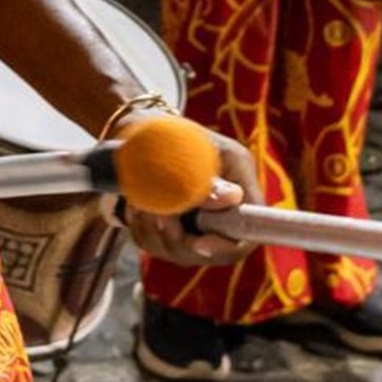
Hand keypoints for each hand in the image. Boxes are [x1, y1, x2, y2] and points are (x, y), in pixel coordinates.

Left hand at [121, 129, 260, 265]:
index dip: (225, 245)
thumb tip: (231, 198)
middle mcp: (224, 210)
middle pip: (211, 250)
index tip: (197, 242)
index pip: (248, 233)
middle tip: (154, 214)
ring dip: (154, 232)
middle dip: (178, 238)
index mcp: (240, 185)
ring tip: (138, 204)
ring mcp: (199, 222)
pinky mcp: (174, 228)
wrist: (140, 130)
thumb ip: (208, 175)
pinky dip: (142, 230)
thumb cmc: (169, 132)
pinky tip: (133, 206)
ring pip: (180, 251)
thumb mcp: (192, 145)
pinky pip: (158, 246)